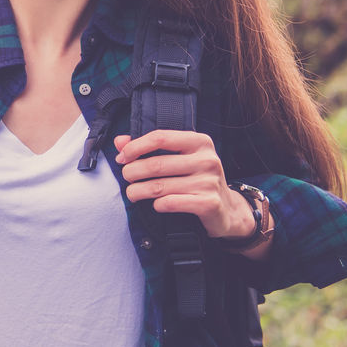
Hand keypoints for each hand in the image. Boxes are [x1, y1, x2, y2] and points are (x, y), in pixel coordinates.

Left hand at [114, 130, 256, 240]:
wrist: (227, 209)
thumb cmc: (196, 179)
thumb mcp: (178, 158)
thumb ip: (149, 148)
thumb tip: (119, 141)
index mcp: (199, 141)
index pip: (160, 137)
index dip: (136, 147)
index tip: (122, 157)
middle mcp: (207, 159)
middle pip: (157, 164)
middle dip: (133, 172)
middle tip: (126, 178)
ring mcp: (209, 182)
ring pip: (161, 186)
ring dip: (139, 191)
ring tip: (132, 193)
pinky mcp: (209, 203)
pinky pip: (172, 202)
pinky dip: (158, 204)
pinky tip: (155, 204)